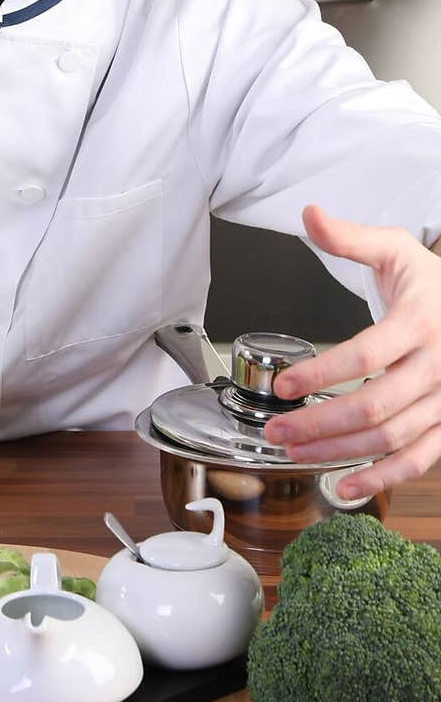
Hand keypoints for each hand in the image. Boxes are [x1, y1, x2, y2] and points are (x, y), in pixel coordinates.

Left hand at [264, 204, 440, 498]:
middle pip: (375, 405)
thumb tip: (309, 215)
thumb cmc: (433, 283)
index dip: (321, 373)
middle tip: (278, 430)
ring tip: (296, 453)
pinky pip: (419, 459)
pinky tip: (344, 486)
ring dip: (340, 452)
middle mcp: (439, 364)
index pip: (366, 354)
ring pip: (392, 437)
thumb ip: (349, 237)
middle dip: (320, 423)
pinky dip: (382, 478)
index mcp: (421, 321)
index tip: (283, 386)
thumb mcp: (396, 249)